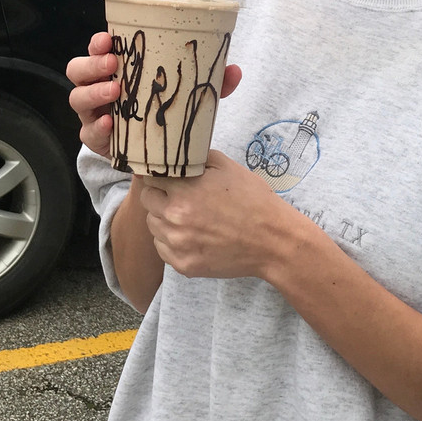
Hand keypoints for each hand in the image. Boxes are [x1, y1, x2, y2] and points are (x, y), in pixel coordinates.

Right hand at [67, 33, 242, 158]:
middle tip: (113, 64)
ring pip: (77, 99)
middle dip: (93, 64)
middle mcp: (99, 87)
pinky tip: (110, 125)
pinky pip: (88, 133)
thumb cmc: (165, 111)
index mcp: (117, 69)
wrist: (157, 154)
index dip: (98, 42)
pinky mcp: (97, 140)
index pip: (99, 48)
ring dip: (94, 93)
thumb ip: (211, 83)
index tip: (108, 39)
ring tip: (114, 92)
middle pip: (78, 70)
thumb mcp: (188, 93)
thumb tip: (234, 70)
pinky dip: (97, 128)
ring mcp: (94, 114)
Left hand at [139, 150, 298, 279]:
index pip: (150, 178)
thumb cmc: (253, 201)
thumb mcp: (229, 168)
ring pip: (154, 227)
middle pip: (148, 202)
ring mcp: (178, 244)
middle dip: (160, 196)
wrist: (273, 241)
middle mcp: (175, 218)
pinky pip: (163, 249)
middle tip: (180, 197)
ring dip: (164, 219)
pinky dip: (172, 242)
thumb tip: (177, 155)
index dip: (159, 176)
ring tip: (189, 218)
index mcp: (183, 191)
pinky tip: (192, 236)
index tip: (168, 178)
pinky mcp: (184, 265)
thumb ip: (198, 158)